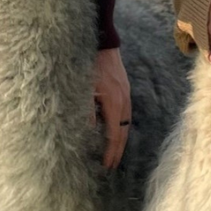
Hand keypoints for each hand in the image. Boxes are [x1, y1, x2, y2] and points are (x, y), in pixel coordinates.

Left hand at [92, 47, 131, 169]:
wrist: (103, 42)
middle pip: (123, 133)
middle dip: (118, 151)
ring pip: (126, 125)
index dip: (110, 152)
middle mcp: (124, 101)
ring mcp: (127, 95)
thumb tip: (86, 132)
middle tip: (111, 167)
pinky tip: (117, 132)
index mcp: (113, 103)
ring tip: (115, 155)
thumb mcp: (84, 88)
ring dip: (121, 141)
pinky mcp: (125, 90)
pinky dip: (122, 128)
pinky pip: (126, 115)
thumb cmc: (90, 65)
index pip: (114, 135)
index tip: (106, 166)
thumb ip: (86, 111)